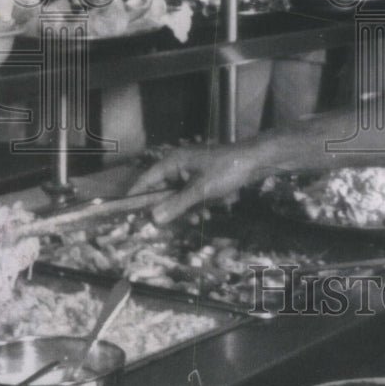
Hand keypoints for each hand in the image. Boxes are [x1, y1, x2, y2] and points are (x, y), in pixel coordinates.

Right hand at [128, 142, 259, 223]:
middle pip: (163, 190)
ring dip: (186, 209)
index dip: (137, 195)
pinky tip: (207, 214)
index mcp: (174, 162)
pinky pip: (193, 195)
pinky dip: (198, 205)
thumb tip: (153, 218)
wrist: (256, 161)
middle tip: (170, 224)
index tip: (128, 212)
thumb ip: (177, 204)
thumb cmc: (226, 170)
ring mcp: (193, 171)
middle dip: (168, 208)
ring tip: (198, 219)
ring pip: (179, 195)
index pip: (147, 179)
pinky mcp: (205, 178)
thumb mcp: (200, 190)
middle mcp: (180, 165)